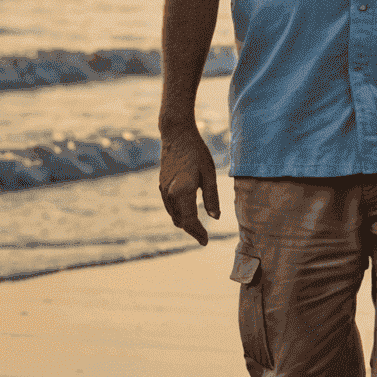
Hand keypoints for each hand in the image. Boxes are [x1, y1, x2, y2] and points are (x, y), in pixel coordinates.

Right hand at [159, 127, 219, 244]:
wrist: (176, 135)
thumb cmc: (197, 152)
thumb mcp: (209, 174)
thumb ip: (212, 197)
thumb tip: (215, 218)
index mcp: (182, 192)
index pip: (189, 220)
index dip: (198, 233)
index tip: (206, 241)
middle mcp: (169, 194)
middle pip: (180, 220)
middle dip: (192, 230)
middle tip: (203, 238)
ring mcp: (163, 190)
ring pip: (173, 214)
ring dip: (184, 223)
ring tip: (197, 228)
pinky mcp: (162, 185)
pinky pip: (170, 206)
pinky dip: (179, 213)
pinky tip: (187, 212)